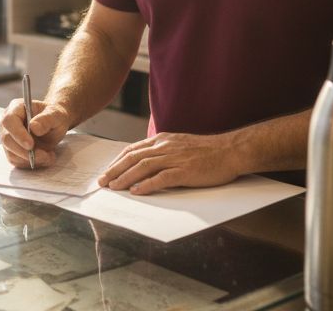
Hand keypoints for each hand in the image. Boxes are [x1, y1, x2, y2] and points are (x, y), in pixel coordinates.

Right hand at [0, 98, 72, 168]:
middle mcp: (9, 123)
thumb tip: (34, 127)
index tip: (31, 145)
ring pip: (11, 153)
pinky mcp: (13, 150)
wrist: (56, 124)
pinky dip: (31, 163)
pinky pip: (17, 161)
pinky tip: (44, 158)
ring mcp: (9, 137)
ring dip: (30, 160)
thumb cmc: (54, 116)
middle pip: (7, 140)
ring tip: (49, 156)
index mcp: (16, 108)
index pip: (9, 121)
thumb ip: (46, 119)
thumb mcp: (56, 114)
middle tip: (44, 155)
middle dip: (25, 152)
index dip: (18, 134)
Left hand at [98, 132, 242, 195]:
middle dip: (114, 170)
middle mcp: (165, 147)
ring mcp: (175, 158)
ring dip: (125, 178)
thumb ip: (163, 151)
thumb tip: (146, 161)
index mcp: (163, 140)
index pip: (133, 149)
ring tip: (113, 188)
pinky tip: (136, 191)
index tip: (107, 171)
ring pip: (143, 167)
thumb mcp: (180, 144)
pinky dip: (146, 185)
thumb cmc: (207, 151)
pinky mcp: (185, 171)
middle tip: (102, 182)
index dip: (117, 161)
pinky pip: (161, 178)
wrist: (230, 150)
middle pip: (133, 157)